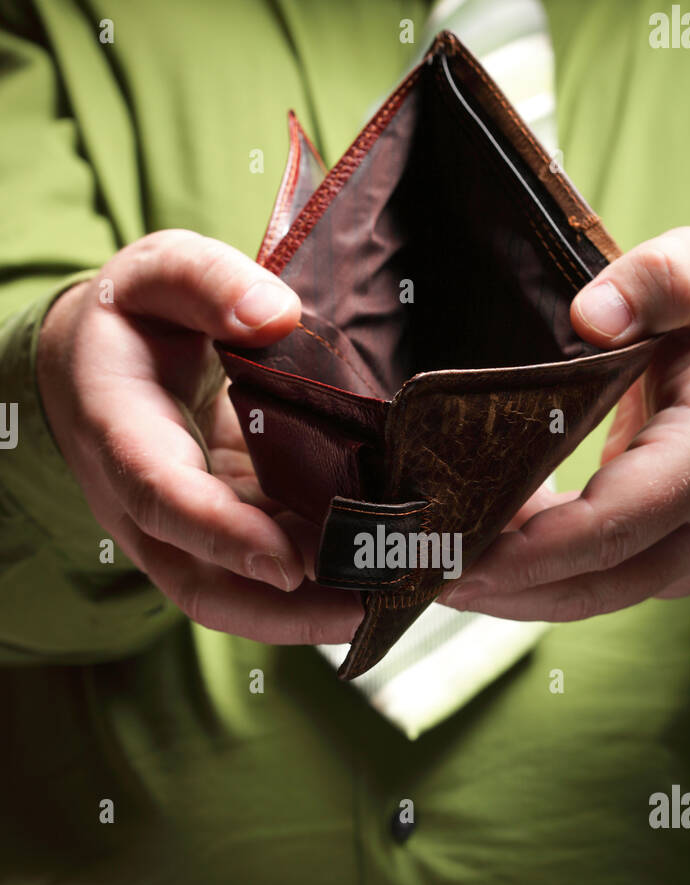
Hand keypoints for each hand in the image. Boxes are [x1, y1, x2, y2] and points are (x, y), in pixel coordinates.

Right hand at [37, 229, 361, 643]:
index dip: (223, 536)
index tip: (289, 564)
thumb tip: (278, 315)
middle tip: (373, 607)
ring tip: (397, 599)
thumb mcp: (158, 272)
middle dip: (285, 612)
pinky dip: (323, 587)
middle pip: (202, 585)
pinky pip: (267, 577)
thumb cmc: (135, 317)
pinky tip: (385, 576)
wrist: (96, 367)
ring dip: (314, 611)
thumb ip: (207, 281)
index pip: (164, 498)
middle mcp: (144, 504)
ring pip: (239, 597)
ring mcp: (184, 533)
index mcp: (120, 433)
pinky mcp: (225, 535)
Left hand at [443, 226, 689, 620]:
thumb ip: (653, 281)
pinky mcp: (671, 560)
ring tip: (432, 573)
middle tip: (420, 577)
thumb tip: (590, 315)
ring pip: (591, 595)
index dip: (533, 551)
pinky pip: (595, 581)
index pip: (613, 523)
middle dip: (504, 588)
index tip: (459, 558)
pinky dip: (534, 576)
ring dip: (511, 593)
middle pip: (594, 580)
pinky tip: (477, 554)